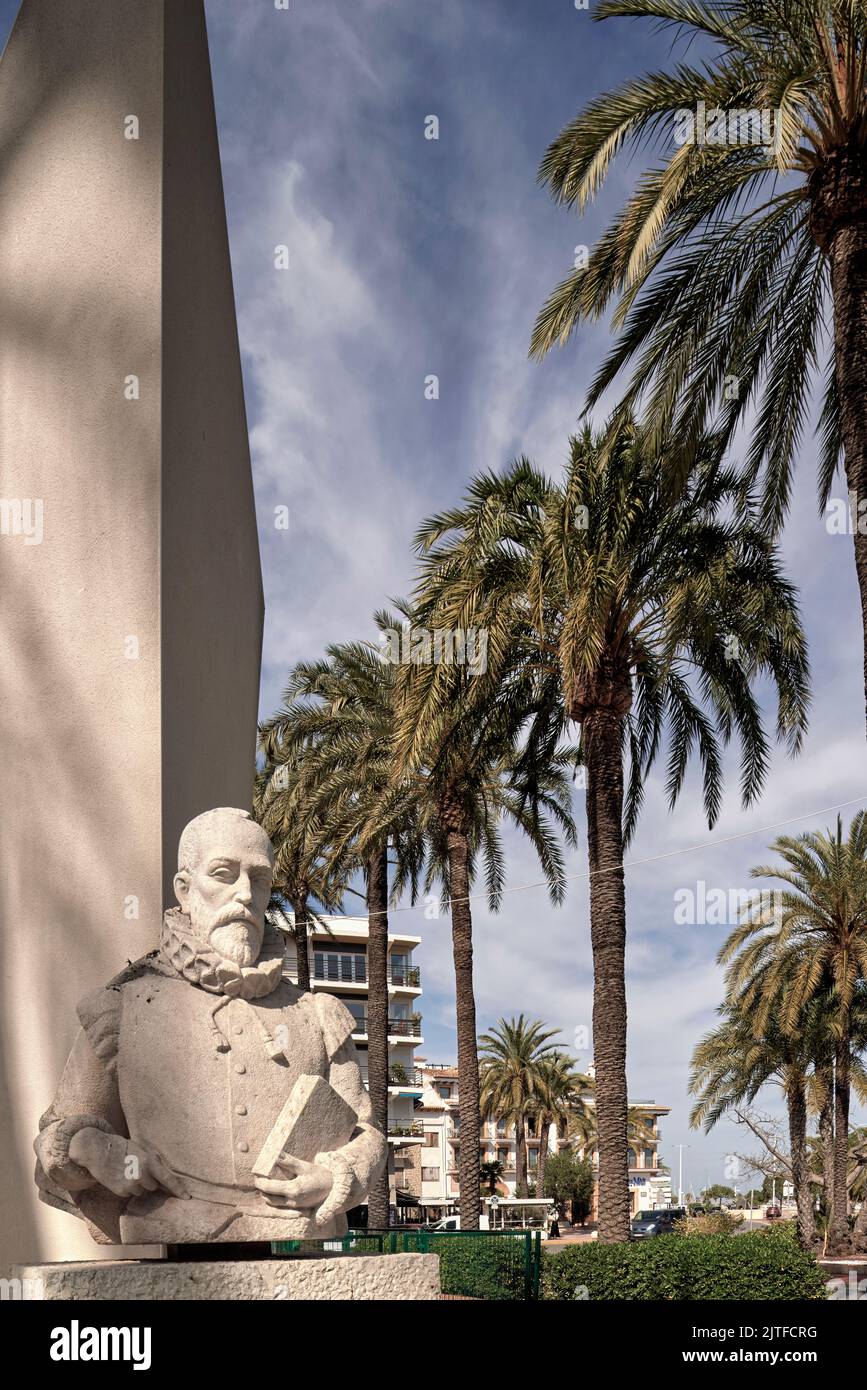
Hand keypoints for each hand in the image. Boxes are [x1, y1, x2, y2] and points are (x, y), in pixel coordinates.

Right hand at [68, 1128, 189, 1199]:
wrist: (98, 1150)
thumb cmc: (122, 1148)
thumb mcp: (142, 1150)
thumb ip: (154, 1163)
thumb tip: (165, 1177)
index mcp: (150, 1162)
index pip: (168, 1179)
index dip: (178, 1189)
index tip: (187, 1197)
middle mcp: (142, 1175)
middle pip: (154, 1186)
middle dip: (149, 1180)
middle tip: (137, 1168)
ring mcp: (131, 1185)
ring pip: (142, 1191)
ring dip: (137, 1184)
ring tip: (127, 1171)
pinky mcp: (121, 1191)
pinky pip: (130, 1194)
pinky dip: (127, 1188)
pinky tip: (120, 1176)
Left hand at [254, 1155, 332, 1209]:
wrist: (334, 1188)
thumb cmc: (320, 1175)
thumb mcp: (305, 1166)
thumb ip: (288, 1161)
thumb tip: (275, 1154)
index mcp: (293, 1190)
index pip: (270, 1187)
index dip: (260, 1182)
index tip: (255, 1175)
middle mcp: (292, 1201)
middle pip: (268, 1198)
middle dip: (261, 1190)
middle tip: (258, 1179)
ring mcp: (294, 1206)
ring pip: (273, 1204)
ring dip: (266, 1195)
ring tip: (264, 1184)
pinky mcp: (296, 1208)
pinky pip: (280, 1206)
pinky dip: (273, 1200)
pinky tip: (274, 1191)